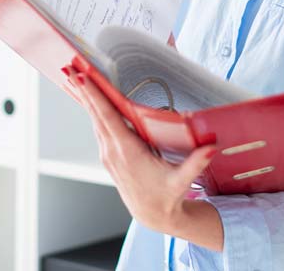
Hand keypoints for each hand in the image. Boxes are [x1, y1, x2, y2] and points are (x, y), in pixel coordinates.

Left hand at [63, 69, 217, 234]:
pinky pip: (99, 128)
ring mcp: (108, 154)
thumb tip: (211, 147)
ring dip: (87, 99)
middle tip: (72, 67)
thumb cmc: (166, 197)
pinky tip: (91, 101)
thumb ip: (195, 163)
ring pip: (95, 120)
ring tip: (77, 78)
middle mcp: (113, 151)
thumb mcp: (181, 181)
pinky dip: (93, 111)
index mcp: (127, 152)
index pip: (108, 118)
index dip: (96, 97)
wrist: (152, 216)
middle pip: (96, 114)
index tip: (84, 79)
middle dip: (85, 91)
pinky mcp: (109, 156)